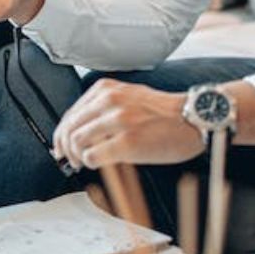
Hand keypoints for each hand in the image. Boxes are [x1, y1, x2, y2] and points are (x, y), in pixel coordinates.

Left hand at [52, 78, 204, 169]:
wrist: (192, 119)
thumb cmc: (163, 113)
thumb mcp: (128, 98)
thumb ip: (102, 109)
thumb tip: (77, 131)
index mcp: (106, 89)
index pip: (71, 114)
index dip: (62, 134)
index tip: (62, 147)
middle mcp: (109, 100)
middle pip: (70, 128)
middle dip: (65, 149)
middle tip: (71, 160)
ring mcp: (118, 120)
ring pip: (77, 142)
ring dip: (78, 157)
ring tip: (85, 163)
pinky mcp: (127, 141)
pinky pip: (93, 157)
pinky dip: (91, 163)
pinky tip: (100, 164)